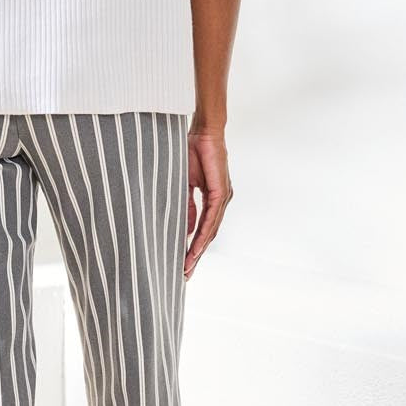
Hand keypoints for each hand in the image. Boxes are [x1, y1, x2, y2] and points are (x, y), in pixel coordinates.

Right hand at [184, 128, 232, 279]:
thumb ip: (186, 204)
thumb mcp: (185, 183)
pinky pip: (211, 219)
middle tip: (185, 273)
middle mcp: (221, 201)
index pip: (203, 228)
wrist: (203, 132)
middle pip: (208, 235)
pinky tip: (194, 247)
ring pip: (210, 231)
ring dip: (198, 250)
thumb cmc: (193, 152)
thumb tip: (183, 225)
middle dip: (196, 255)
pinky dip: (202, 234)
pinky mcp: (221, 193)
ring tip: (187, 266)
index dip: (193, 246)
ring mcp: (223, 198)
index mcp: (213, 198)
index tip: (183, 262)